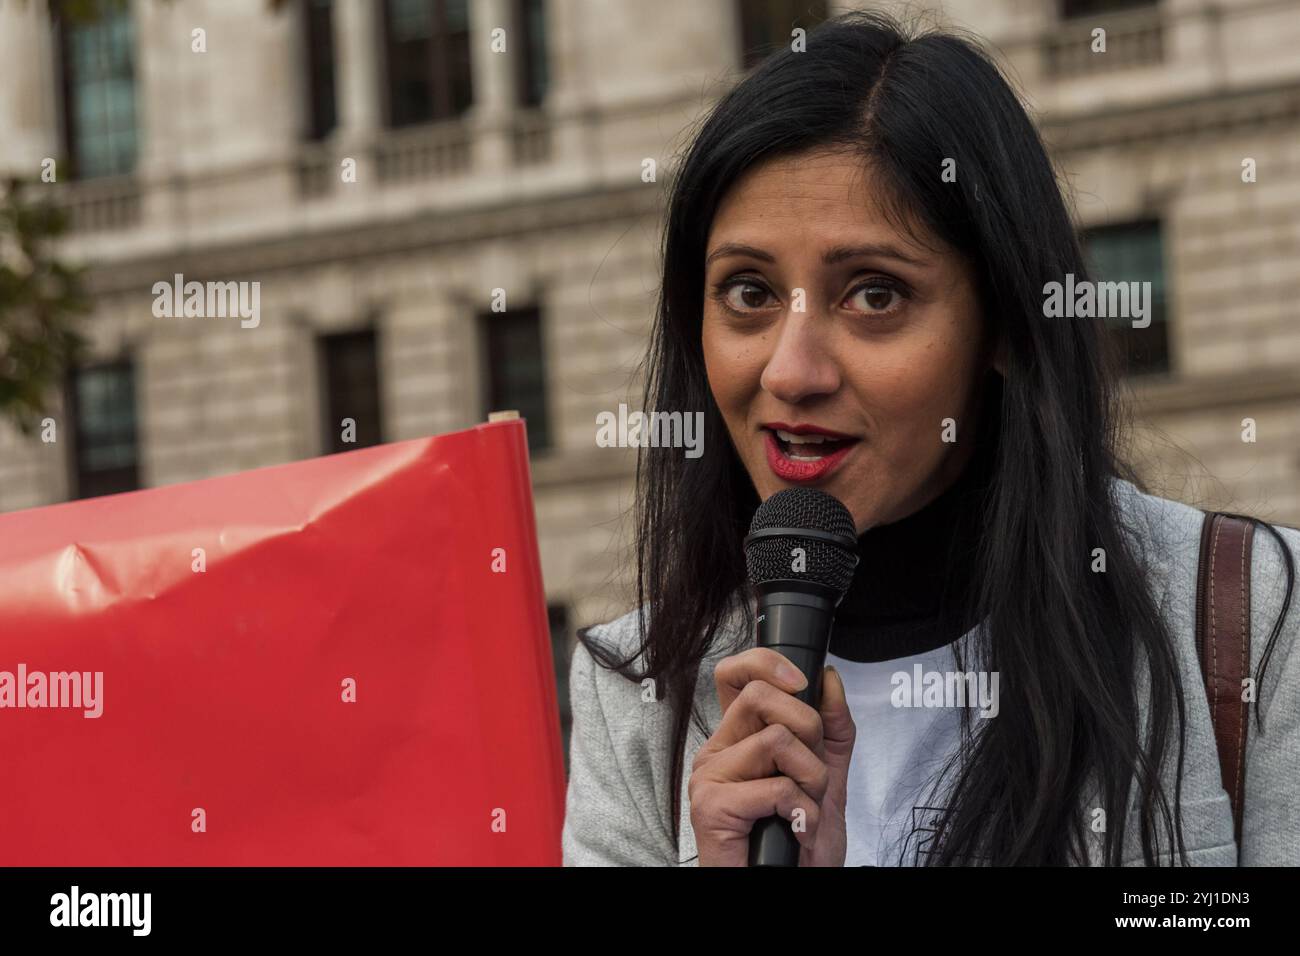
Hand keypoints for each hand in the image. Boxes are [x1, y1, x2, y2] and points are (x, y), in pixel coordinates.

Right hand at [689, 648, 854, 865]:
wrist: (788, 887)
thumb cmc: (796, 845)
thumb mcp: (825, 779)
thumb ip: (832, 730)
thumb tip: (830, 678)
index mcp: (739, 739)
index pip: (735, 675)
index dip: (768, 663)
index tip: (802, 683)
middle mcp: (719, 751)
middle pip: (760, 695)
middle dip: (809, 730)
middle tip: (810, 772)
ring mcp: (710, 776)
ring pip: (777, 739)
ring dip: (811, 781)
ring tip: (804, 809)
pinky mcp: (712, 805)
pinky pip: (776, 786)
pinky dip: (802, 811)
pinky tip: (795, 829)